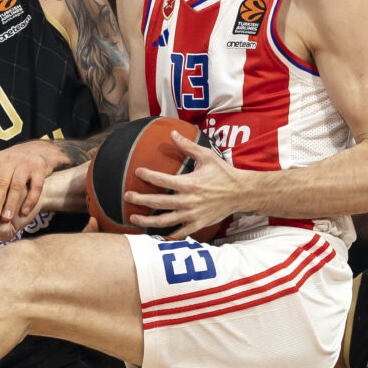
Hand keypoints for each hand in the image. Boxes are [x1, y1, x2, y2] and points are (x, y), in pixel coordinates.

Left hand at [0, 141, 55, 225]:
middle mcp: (9, 159)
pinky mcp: (40, 169)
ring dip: (11, 203)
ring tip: (6, 219)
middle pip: (0, 181)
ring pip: (17, 185)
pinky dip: (30, 200)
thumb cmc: (6, 166)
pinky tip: (25, 213)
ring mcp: (26, 163)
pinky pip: (36, 186)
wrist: (35, 152)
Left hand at [125, 130, 242, 238]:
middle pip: (158, 202)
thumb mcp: (206, 156)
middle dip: (140, 200)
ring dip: (147, 221)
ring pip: (164, 221)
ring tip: (133, 218)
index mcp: (189, 184)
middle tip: (127, 196)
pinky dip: (166, 235)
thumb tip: (172, 133)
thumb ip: (187, 146)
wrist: (241, 193)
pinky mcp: (197, 224)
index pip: (162, 180)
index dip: (147, 175)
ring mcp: (192, 215)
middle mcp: (188, 201)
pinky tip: (154, 234)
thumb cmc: (223, 173)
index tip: (137, 172)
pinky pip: (179, 232)